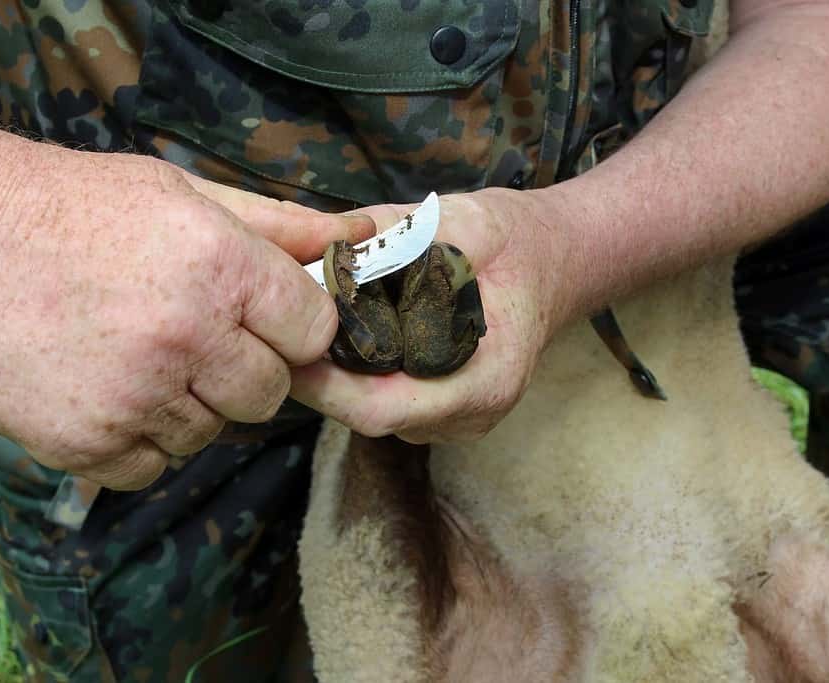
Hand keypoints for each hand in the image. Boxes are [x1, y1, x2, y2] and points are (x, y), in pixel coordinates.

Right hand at [0, 131, 372, 488]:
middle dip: (243, 371)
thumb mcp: (182, 194)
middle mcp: (186, 338)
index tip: (261, 318)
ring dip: (186, 406)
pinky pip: (150, 466)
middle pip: (269, 394)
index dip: (292, 327)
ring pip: (209, 434)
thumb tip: (362, 234)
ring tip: (134, 356)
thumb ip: (279, 225)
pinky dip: (135, 440)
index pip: (315, 333)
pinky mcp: (85, 443)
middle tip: (192, 337)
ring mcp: (134, 397)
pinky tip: (102, 391)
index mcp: (221, 268)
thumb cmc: (72, 205)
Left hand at [290, 188, 572, 442]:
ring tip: (303, 328)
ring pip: (371, 411)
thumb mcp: (465, 221)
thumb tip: (328, 248)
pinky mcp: (438, 413)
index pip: (382, 408)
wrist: (551, 262)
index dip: (326, 386)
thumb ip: (399, 236)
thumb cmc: (515, 242)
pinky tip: (339, 336)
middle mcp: (469, 415)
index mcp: (485, 380)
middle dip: (319, 377)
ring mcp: (454, 420)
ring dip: (334, 376)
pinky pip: (384, 401)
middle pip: (368, 414)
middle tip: (277, 329)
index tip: (286, 347)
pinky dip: (355, 374)